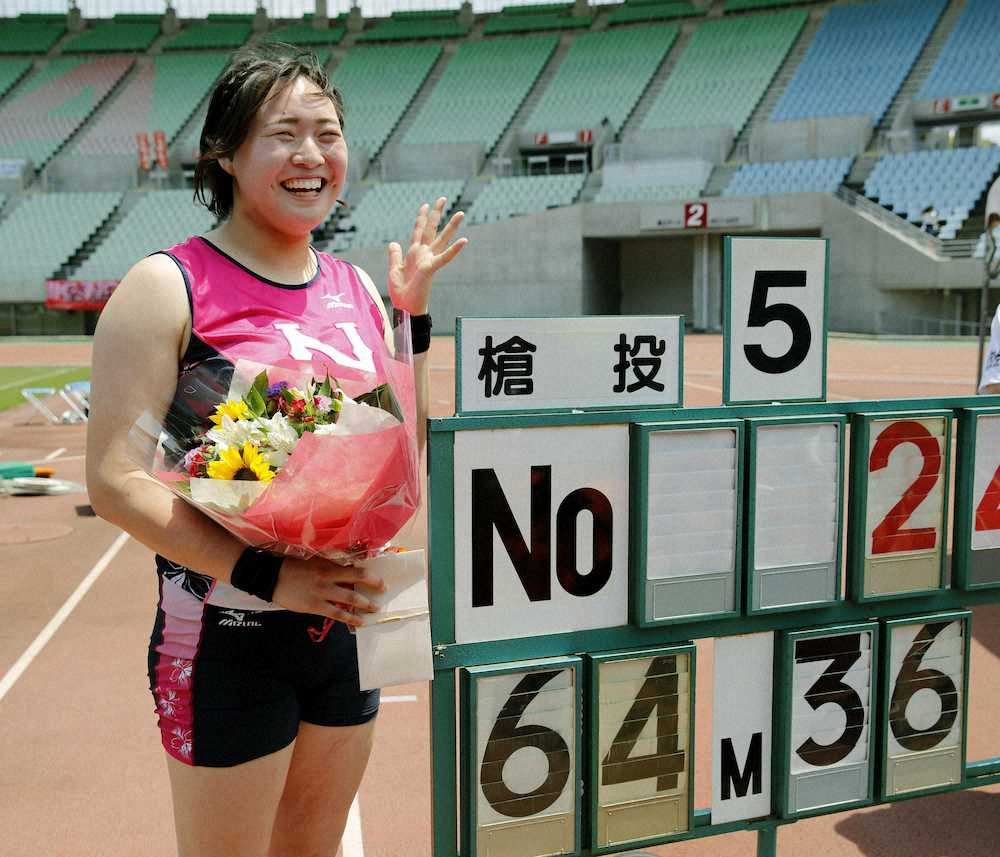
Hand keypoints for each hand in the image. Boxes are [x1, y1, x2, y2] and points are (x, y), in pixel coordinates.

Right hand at [271, 556, 385, 627]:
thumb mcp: (313, 562)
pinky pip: (337, 614)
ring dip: (366, 604)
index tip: (379, 577)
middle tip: (384, 590)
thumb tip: (347, 571)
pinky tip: (359, 622)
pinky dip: (350, 618)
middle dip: (374, 586)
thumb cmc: (292, 567)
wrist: (271, 577)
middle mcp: (328, 578)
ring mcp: (322, 593)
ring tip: (375, 609)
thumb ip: (330, 567)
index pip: (355, 569)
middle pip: (357, 580)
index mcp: (328, 565)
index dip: (370, 574)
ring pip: (350, 599)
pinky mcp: (315, 606)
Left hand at [388, 197, 466, 314]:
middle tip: (443, 198)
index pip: (418, 231)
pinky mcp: (431, 269)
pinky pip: (444, 257)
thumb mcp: (394, 270)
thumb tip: (393, 242)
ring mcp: (428, 260)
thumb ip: (395, 255)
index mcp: (413, 253)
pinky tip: (464, 240)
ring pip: (442, 239)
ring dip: (451, 226)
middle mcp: (423, 254)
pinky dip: (454, 249)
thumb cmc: (401, 292)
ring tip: (461, 213)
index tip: (425, 205)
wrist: (405, 307)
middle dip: (436, 214)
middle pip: (431, 229)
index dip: (421, 218)